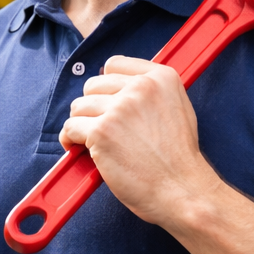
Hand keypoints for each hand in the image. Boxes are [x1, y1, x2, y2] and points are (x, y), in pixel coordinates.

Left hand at [60, 55, 223, 227]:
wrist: (182, 189)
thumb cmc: (179, 159)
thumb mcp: (178, 109)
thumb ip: (151, 93)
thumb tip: (120, 86)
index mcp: (160, 78)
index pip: (114, 65)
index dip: (106, 86)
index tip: (106, 101)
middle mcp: (140, 87)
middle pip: (93, 85)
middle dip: (93, 107)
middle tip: (101, 128)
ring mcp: (119, 108)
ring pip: (79, 106)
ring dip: (82, 124)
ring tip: (92, 140)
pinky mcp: (101, 131)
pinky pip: (70, 128)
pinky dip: (70, 140)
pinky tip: (78, 148)